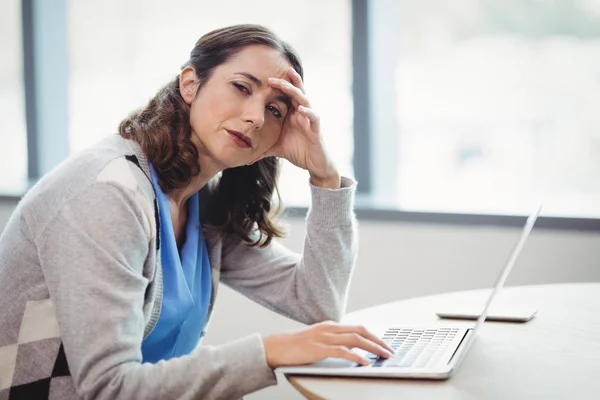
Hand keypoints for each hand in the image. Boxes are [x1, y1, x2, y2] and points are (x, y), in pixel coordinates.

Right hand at [262, 321, 393, 367]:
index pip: (358, 328)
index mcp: (330, 326)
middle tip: (389, 350)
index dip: (374, 336)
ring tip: (383, 355)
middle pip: (361, 331)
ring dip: (373, 348)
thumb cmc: (296, 346)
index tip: (384, 345)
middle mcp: (330, 328)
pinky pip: (342, 351)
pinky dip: (356, 357)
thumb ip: (333, 342)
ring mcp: (325, 337)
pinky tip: (364, 362)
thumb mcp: (318, 340)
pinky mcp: (319, 348)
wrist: (277, 347)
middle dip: (378, 341)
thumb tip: (351, 350)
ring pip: (355, 339)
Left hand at [266, 68, 339, 188]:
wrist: (314, 164)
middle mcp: (302, 114)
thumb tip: (246, 158)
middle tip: (271, 78)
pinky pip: (314, 118)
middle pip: (296, 92)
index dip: (278, 86)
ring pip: (305, 100)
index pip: (286, 96)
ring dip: (296, 92)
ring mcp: (310, 121)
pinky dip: (309, 113)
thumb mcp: (276, 148)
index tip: (264, 80)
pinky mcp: (316, 130)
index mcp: (292, 115)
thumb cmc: (298, 152)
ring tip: (286, 85)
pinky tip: (301, 109)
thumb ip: (262, 149)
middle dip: (285, 83)